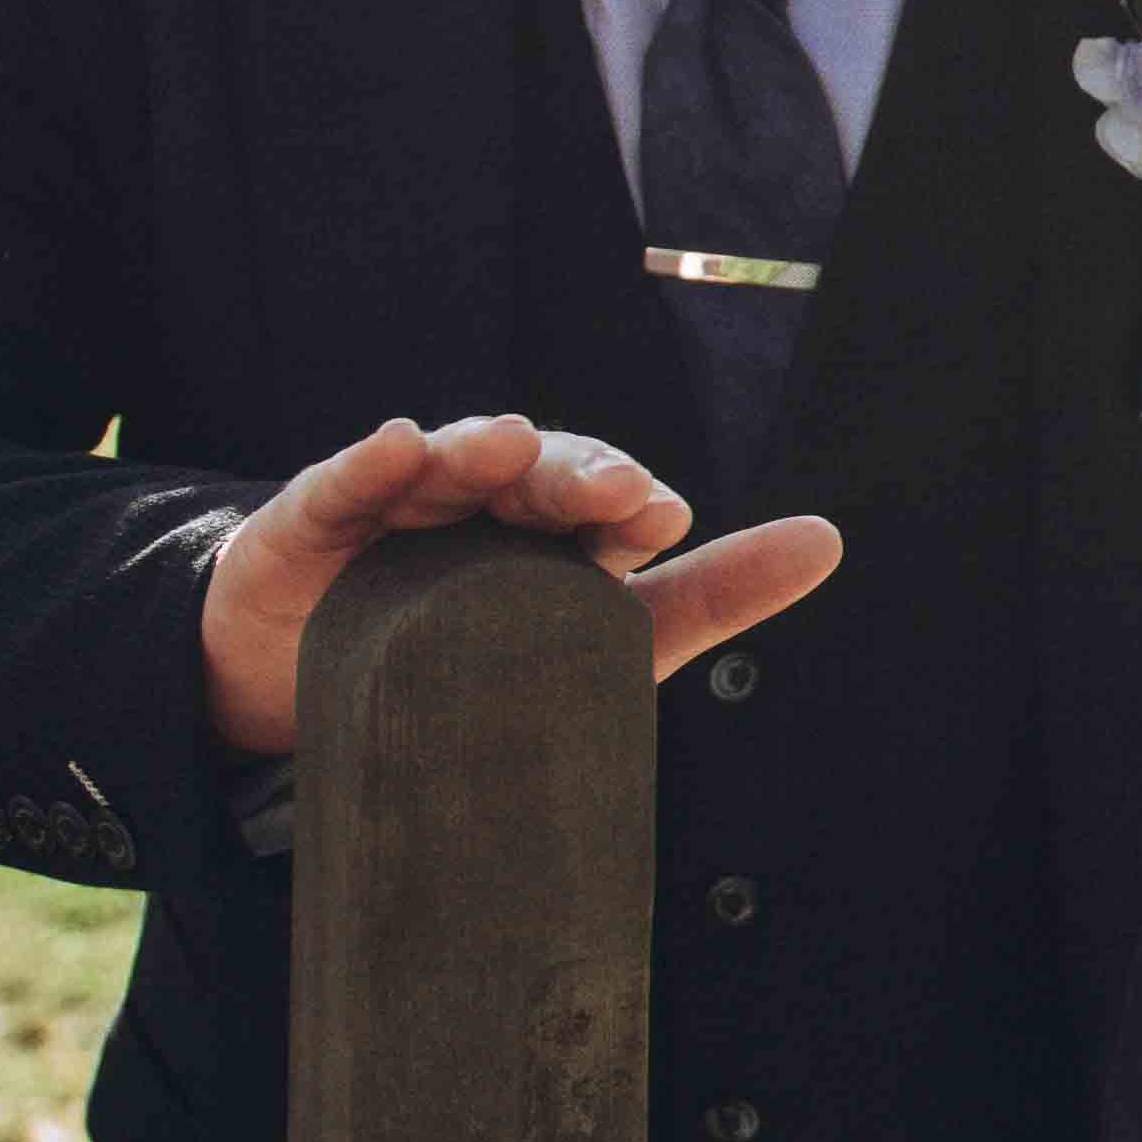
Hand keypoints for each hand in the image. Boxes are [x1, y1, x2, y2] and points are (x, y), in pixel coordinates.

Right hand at [194, 409, 844, 762]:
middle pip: (533, 474)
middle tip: (610, 488)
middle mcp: (486, 506)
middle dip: (573, 470)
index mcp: (556, 534)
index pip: (604, 505)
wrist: (313, 701)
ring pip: (445, 466)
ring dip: (476, 447)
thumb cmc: (473, 659)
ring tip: (503, 441)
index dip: (631, 504)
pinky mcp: (316, 524)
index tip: (660, 518)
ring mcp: (400, 508)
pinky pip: (341, 488)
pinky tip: (396, 446)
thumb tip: (827, 538)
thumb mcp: (602, 646)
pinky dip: (368, 463)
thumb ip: (709, 598)